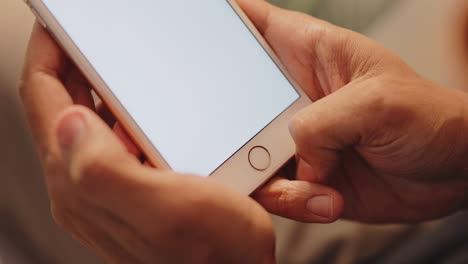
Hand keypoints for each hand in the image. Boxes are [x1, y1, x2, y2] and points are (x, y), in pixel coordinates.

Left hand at [19, 24, 275, 262]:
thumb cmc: (215, 249)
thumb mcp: (167, 209)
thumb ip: (107, 171)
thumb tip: (68, 122)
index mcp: (83, 184)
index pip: (45, 102)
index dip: (48, 56)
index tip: (59, 26)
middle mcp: (85, 187)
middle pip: (58, 110)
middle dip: (68, 67)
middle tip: (89, 37)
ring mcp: (106, 189)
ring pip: (83, 124)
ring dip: (94, 90)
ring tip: (114, 65)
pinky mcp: (129, 190)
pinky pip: (109, 141)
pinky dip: (119, 115)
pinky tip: (142, 110)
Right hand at [241, 0, 467, 222]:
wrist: (453, 173)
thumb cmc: (429, 119)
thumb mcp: (378, 105)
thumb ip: (321, 123)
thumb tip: (290, 154)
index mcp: (311, 54)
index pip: (256, 24)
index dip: (221, 20)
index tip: (186, 28)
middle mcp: (295, 95)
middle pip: (233, 97)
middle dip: (224, 121)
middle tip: (231, 140)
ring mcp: (296, 136)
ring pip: (247, 154)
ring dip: (268, 178)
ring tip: (316, 185)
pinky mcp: (304, 174)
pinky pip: (275, 190)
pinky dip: (294, 202)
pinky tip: (328, 198)